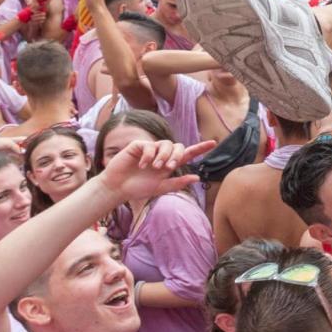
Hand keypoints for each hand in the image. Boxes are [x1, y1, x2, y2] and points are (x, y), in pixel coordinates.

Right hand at [95, 137, 215, 203]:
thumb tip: (197, 178)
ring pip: (166, 144)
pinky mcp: (138, 146)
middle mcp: (161, 155)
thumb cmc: (138, 188)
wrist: (117, 188)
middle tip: (168, 167)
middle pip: (178, 147)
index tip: (214, 143)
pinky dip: (148, 155)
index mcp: (168, 165)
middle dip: (177, 156)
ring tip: (155, 167)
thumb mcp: (160, 188)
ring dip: (163, 156)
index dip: (200, 148)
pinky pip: (149, 145)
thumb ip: (178, 183)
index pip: (187, 154)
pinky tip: (142, 165)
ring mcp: (150, 149)